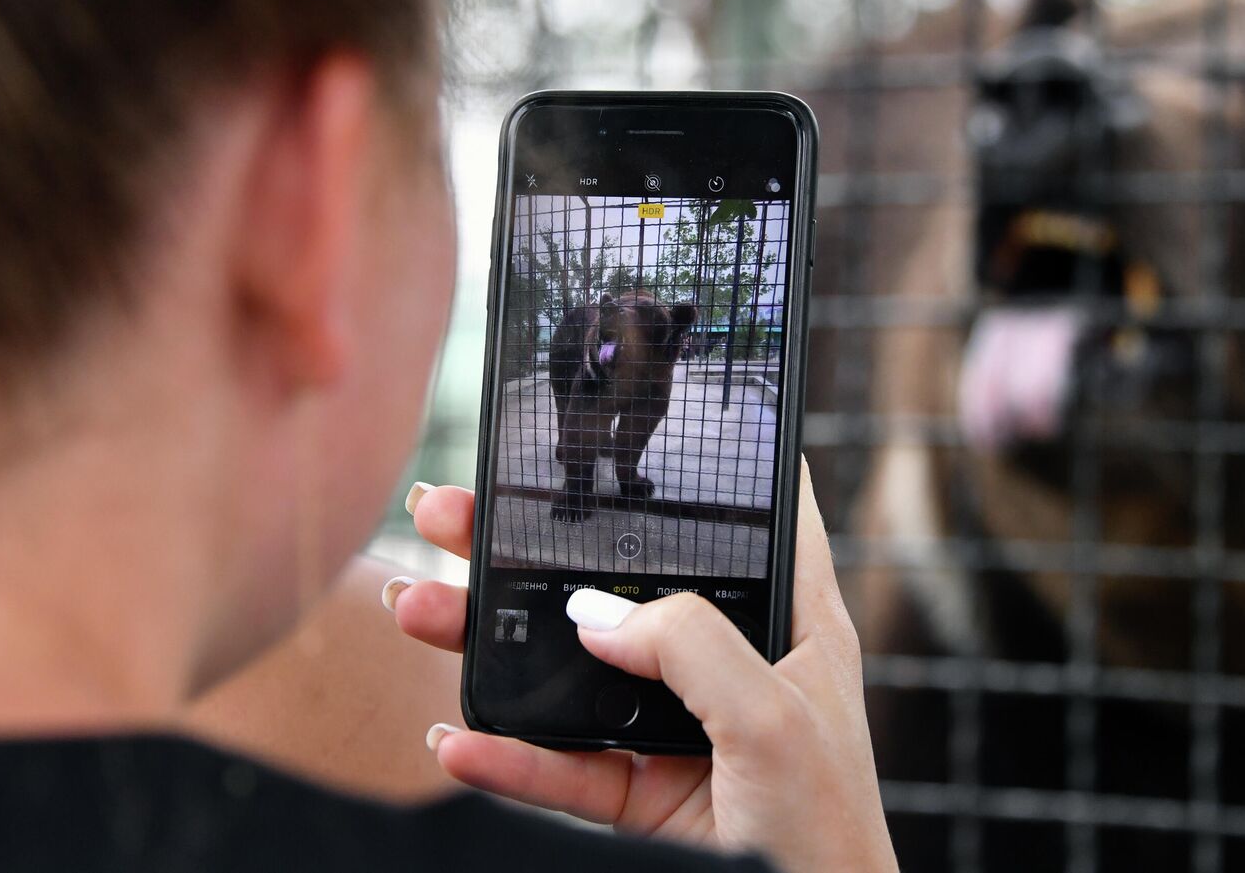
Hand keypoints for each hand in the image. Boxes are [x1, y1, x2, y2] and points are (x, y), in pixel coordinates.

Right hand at [385, 462, 896, 872]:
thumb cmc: (828, 829)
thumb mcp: (773, 717)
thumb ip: (689, 647)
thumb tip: (593, 615)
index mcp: (789, 622)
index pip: (753, 519)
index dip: (704, 468)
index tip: (636, 416)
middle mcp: (727, 662)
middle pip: (621, 585)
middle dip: (531, 549)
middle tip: (452, 512)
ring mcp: (676, 727)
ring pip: (570, 670)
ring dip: (491, 641)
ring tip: (416, 607)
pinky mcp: (638, 794)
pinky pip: (557, 765)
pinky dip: (504, 754)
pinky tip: (453, 736)